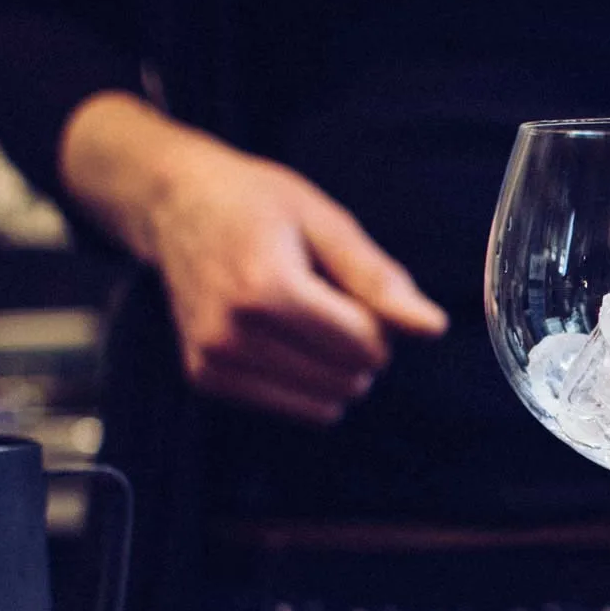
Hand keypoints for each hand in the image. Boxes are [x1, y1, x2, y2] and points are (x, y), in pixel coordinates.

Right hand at [62, 93, 448, 424]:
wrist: (176, 203)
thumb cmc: (258, 204)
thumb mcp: (327, 223)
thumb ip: (380, 280)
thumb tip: (433, 328)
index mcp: (266, 289)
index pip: (365, 343)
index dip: (375, 317)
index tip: (347, 283)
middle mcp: (232, 333)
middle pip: (347, 378)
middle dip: (355, 344)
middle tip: (324, 297)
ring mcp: (214, 360)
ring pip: (324, 403)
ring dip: (331, 367)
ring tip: (300, 315)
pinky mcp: (205, 378)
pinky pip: (292, 407)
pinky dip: (302, 381)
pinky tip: (279, 336)